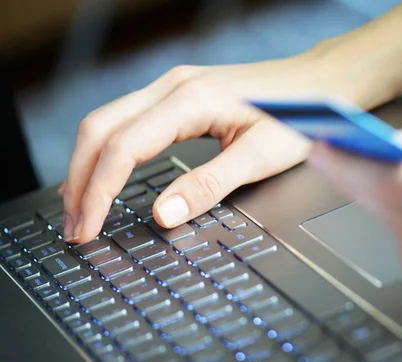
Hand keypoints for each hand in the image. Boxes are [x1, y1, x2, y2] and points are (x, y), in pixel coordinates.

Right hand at [61, 51, 356, 243]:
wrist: (319, 85)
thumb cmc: (299, 117)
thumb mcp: (260, 157)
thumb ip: (209, 185)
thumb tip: (163, 213)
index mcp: (190, 100)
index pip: (123, 148)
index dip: (99, 192)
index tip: (89, 228)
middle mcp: (173, 87)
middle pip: (100, 129)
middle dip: (80, 180)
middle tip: (75, 226)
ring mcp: (173, 87)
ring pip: (108, 122)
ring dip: (88, 165)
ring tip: (80, 207)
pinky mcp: (179, 95)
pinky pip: (127, 120)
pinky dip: (108, 151)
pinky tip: (105, 174)